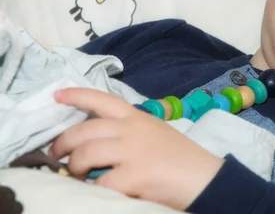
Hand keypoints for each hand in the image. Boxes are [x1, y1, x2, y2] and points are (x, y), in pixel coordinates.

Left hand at [49, 88, 223, 210]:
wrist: (205, 178)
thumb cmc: (182, 158)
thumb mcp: (155, 133)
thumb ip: (130, 132)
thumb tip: (97, 143)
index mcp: (138, 117)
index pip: (103, 99)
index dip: (77, 96)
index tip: (57, 95)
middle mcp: (133, 129)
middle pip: (84, 129)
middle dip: (63, 143)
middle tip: (57, 154)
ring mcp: (133, 151)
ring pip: (85, 154)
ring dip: (74, 167)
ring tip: (76, 175)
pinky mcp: (135, 175)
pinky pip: (101, 183)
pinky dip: (94, 189)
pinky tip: (97, 191)